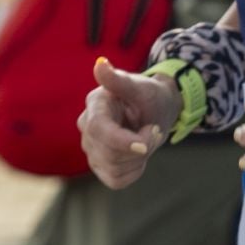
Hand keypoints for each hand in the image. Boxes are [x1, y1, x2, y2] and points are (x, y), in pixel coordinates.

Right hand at [78, 57, 181, 189]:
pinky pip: (116, 180)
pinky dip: (134, 170)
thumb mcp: (141, 87)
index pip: (99, 130)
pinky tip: (139, 154)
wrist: (157, 111)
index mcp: (95, 105)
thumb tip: (100, 64)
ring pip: (113, 169)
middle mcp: (87, 127)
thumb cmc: (150, 95)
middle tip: (154, 130)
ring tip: (147, 138)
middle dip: (140, 147)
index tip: (146, 144)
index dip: (122, 142)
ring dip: (139, 159)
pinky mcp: (99, 165)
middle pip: (108, 154)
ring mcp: (91, 148)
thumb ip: (119, 81)